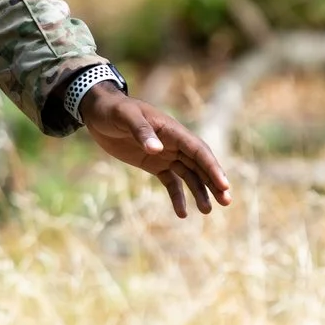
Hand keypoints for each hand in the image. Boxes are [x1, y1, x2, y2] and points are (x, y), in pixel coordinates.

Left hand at [80, 84, 230, 217]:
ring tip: (207, 211)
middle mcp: (173, 143)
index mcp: (172, 130)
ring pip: (189, 175)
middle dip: (214, 182)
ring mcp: (165, 154)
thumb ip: (141, 132)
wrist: (99, 112)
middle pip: (200, 164)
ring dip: (200, 191)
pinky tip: (182, 213)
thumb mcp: (126, 117)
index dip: (212, 167)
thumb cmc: (114, 110)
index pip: (198, 150)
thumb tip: (157, 150)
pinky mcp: (154, 164)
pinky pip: (171, 181)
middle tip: (226, 201)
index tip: (224, 185)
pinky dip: (178, 196)